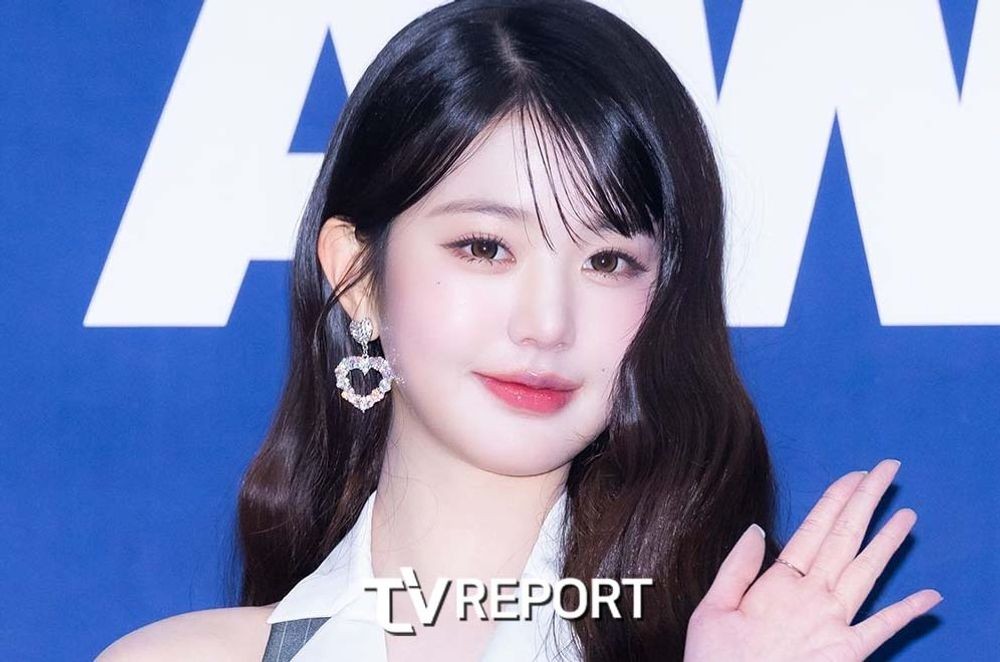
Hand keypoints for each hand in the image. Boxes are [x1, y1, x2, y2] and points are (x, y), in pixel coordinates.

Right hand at [684, 459, 941, 660]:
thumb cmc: (717, 661)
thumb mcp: (712, 610)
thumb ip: (737, 568)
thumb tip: (758, 530)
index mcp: (778, 584)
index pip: (813, 530)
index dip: (836, 499)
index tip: (854, 475)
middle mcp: (812, 598)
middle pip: (845, 540)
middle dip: (867, 502)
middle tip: (887, 470)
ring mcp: (834, 625)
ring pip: (867, 574)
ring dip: (889, 542)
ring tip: (908, 514)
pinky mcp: (847, 655)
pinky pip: (882, 630)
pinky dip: (907, 613)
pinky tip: (931, 596)